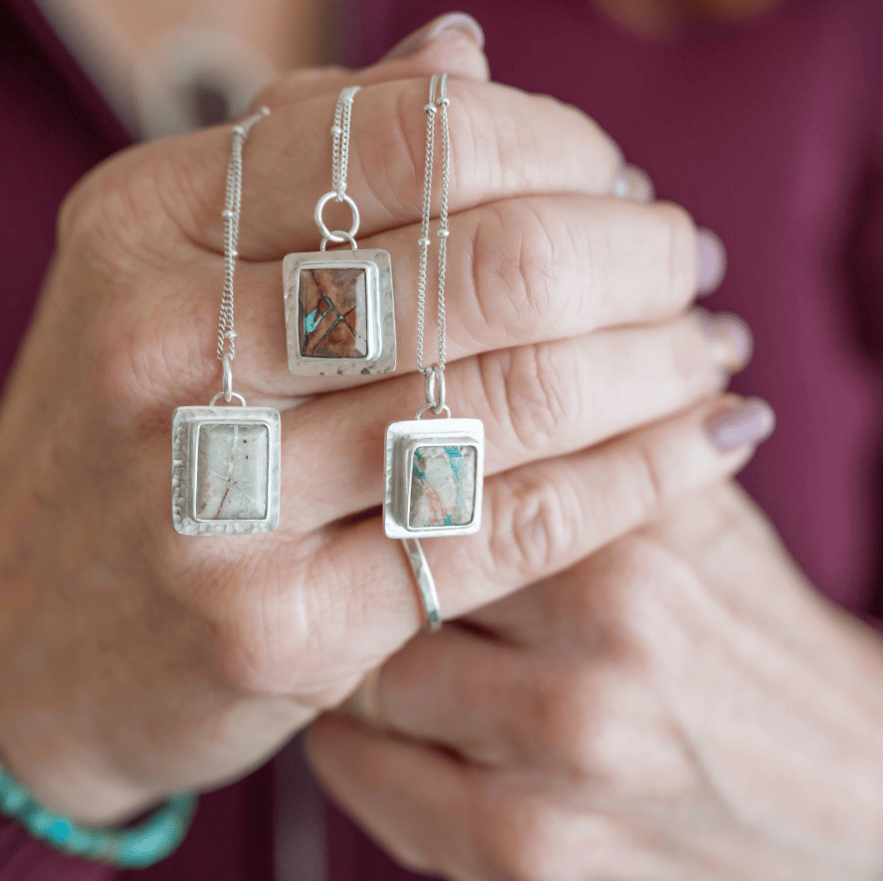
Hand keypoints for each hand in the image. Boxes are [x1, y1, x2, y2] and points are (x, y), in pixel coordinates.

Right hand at [0, 19, 739, 823]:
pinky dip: (633, 479)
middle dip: (635, 255)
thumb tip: (464, 53)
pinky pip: (505, 529)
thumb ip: (308, 152)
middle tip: (688, 264)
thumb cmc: (126, 433)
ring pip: (511, 399)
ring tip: (708, 348)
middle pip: (487, 263)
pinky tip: (703, 444)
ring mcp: (215, 501)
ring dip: (654, 364)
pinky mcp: (279, 628)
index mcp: (142, 226)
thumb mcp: (168, 263)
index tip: (616, 182)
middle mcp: (164, 350)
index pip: (409, 134)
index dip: (556, 143)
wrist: (26, 632)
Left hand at [311, 479, 882, 879]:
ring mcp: (559, 769)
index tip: (347, 459)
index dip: (373, 463)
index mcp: (625, 545)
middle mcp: (590, 653)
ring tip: (350, 628)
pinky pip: (369, 786)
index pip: (434, 477)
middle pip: (382, 577)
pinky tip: (366, 721)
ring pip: (357, 681)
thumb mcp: (703, 513)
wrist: (851, 805)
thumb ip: (606, 427)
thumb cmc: (755, 638)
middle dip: (349, 557)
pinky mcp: (530, 860)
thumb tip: (485, 335)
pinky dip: (347, 747)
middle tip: (332, 542)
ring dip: (339, 652)